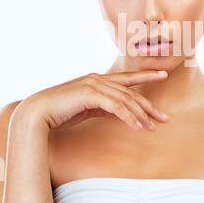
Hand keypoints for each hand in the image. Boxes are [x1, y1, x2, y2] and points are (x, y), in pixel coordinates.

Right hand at [11, 70, 169, 131]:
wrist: (38, 112)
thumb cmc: (61, 112)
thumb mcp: (87, 108)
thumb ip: (102, 106)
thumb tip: (119, 111)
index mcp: (98, 80)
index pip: (127, 77)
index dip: (146, 75)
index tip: (163, 74)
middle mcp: (98, 79)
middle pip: (131, 92)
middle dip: (149, 106)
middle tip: (165, 118)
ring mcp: (94, 84)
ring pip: (126, 99)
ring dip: (141, 115)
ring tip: (153, 127)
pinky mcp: (90, 93)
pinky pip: (116, 106)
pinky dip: (129, 117)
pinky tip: (138, 127)